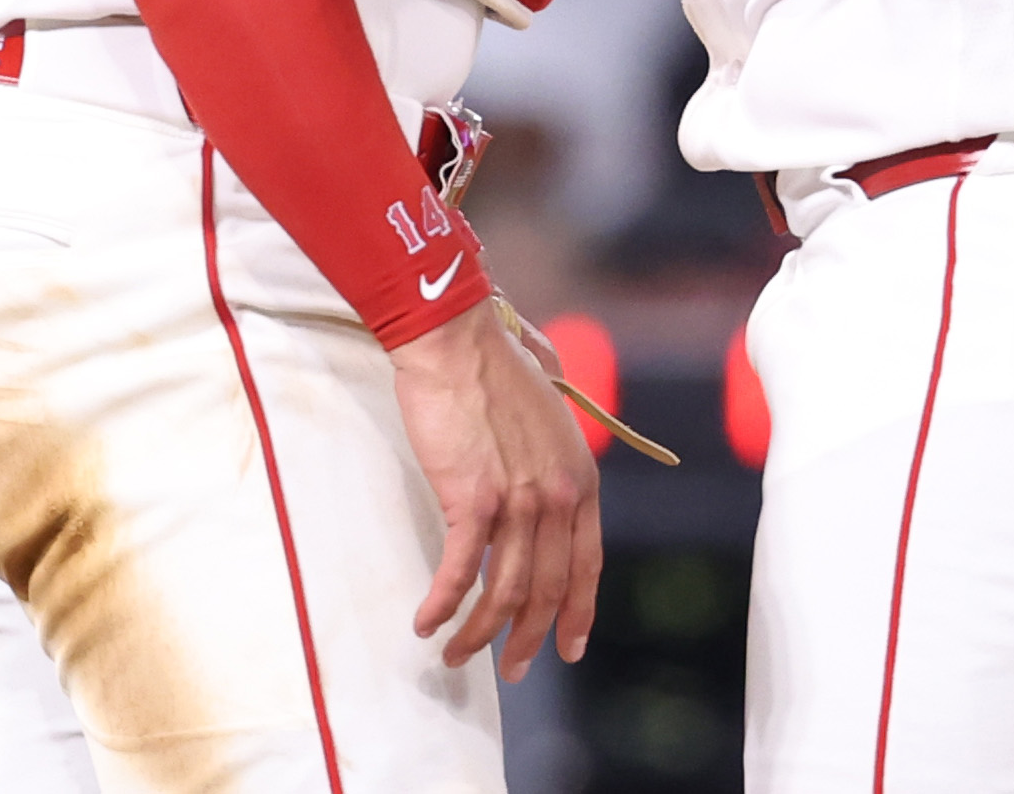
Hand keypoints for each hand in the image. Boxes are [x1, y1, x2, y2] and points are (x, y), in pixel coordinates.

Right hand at [388, 302, 602, 677]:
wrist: (458, 341)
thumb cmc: (496, 367)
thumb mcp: (549, 413)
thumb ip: (552, 450)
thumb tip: (543, 463)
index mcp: (580, 479)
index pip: (587, 564)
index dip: (578, 612)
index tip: (569, 648)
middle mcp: (557, 496)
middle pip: (548, 590)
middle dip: (528, 639)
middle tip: (511, 671)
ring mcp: (517, 501)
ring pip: (504, 591)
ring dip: (479, 634)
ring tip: (456, 656)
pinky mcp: (472, 499)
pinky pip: (460, 571)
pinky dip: (443, 604)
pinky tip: (426, 623)